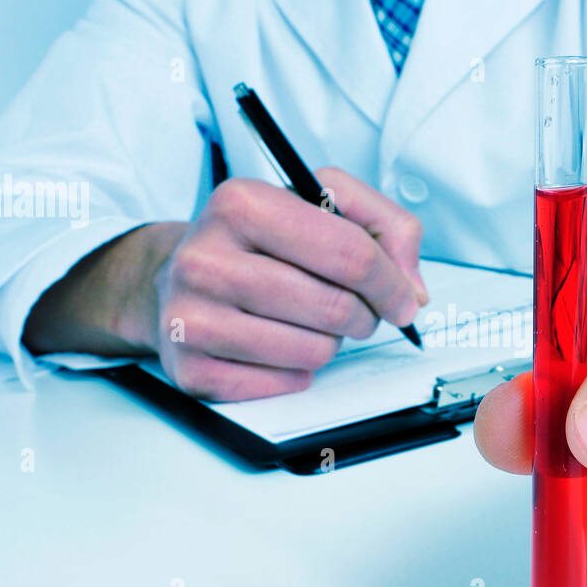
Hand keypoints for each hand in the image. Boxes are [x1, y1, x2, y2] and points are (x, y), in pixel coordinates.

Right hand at [25, 168, 427, 400]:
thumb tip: (412, 290)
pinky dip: (297, 371)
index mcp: (239, 202)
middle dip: (362, 315)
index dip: (390, 282)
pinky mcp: (190, 370)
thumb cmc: (258, 241)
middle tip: (354, 311)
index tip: (403, 298)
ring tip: (308, 322)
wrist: (174, 277)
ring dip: (329, 343)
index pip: (349, 252)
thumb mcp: (319, 203)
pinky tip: (278, 346)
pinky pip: (284, 384)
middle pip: (334, 307)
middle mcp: (205, 258)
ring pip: (314, 351)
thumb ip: (385, 227)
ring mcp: (190, 318)